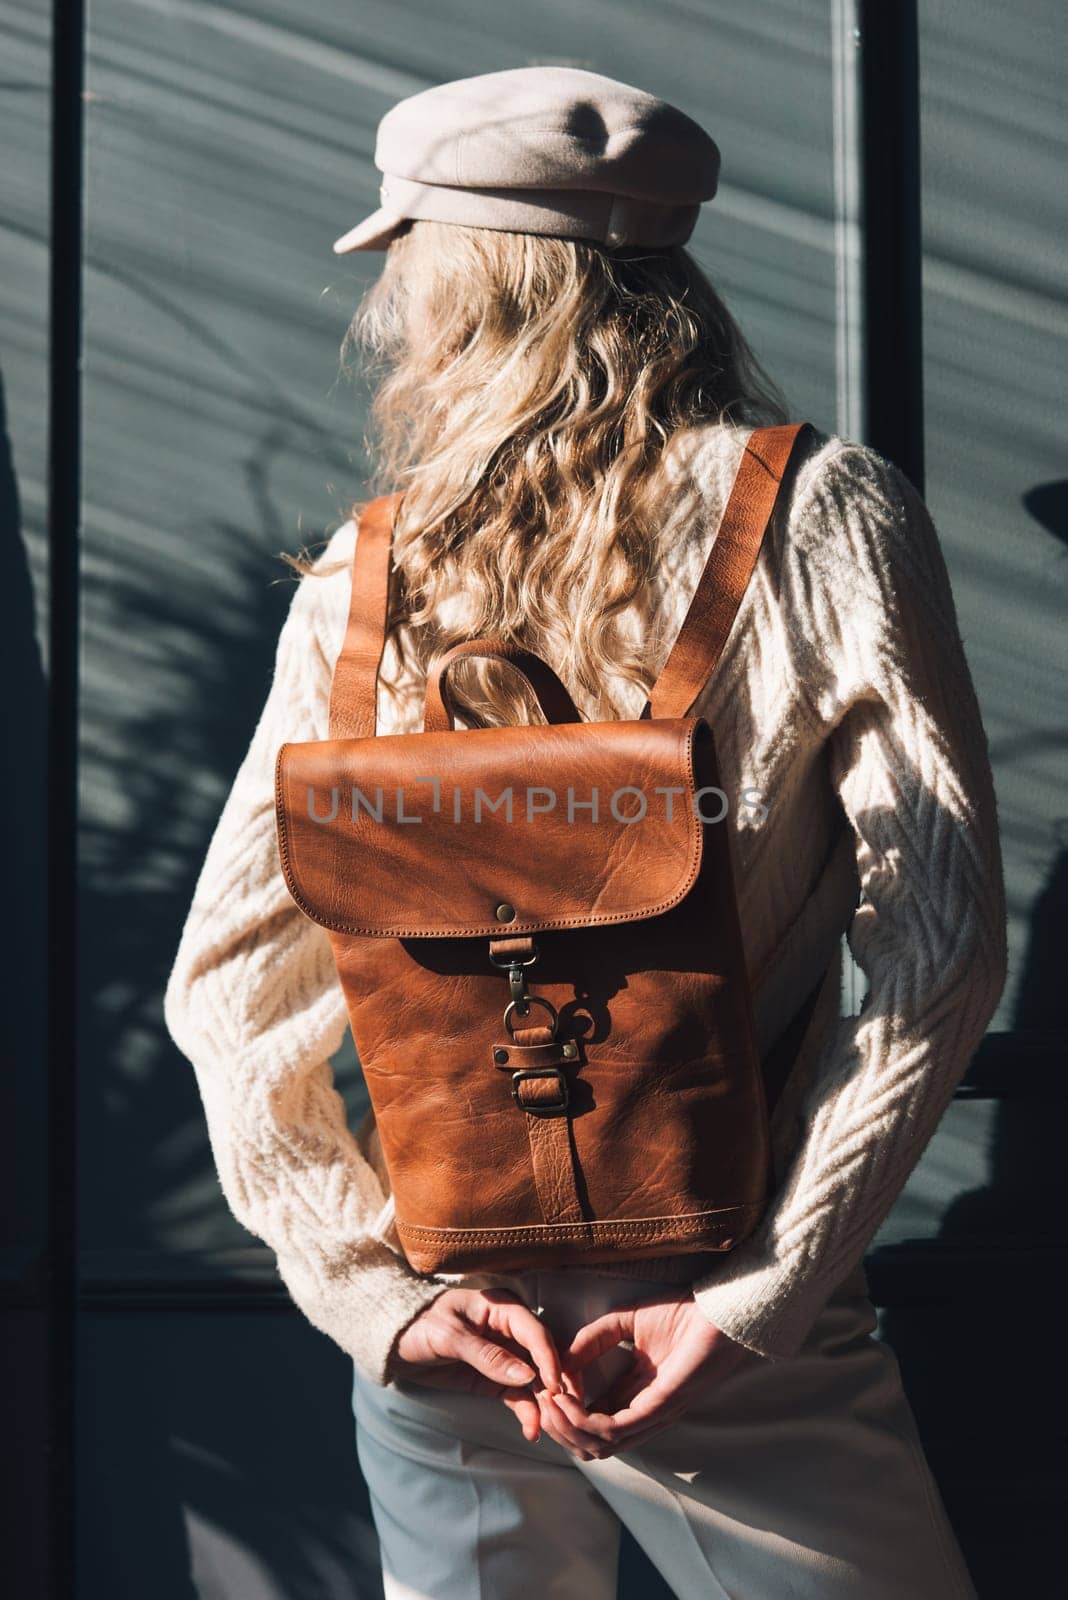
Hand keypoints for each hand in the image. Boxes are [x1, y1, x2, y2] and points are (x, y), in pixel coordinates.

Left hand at [388, 1287, 565, 1442]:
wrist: (393, 1344)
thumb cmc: (419, 1326)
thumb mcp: (449, 1336)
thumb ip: (487, 1355)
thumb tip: (526, 1375)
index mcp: (502, 1306)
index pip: (534, 1332)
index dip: (549, 1359)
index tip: (556, 1387)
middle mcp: (510, 1329)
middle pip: (543, 1356)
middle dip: (554, 1384)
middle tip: (563, 1412)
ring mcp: (506, 1355)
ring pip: (535, 1379)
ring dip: (542, 1402)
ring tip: (546, 1427)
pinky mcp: (496, 1377)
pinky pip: (517, 1394)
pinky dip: (527, 1410)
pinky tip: (532, 1429)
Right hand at [534, 1289, 755, 1459]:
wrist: (719, 1309)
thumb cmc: (682, 1312)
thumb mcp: (625, 1322)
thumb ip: (594, 1340)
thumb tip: (561, 1363)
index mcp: (636, 1394)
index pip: (593, 1419)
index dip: (564, 1411)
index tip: (543, 1390)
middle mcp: (644, 1412)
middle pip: (594, 1442)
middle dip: (561, 1428)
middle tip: (540, 1404)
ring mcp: (654, 1413)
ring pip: (601, 1444)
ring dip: (568, 1427)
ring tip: (549, 1401)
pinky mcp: (661, 1406)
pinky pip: (617, 1429)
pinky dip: (586, 1419)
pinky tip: (569, 1399)